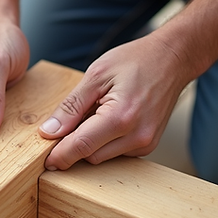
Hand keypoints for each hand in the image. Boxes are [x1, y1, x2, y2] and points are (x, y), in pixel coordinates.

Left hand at [38, 34, 192, 169]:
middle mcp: (137, 136)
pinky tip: (108, 119)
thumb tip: (49, 132)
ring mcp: (146, 143)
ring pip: (102, 157)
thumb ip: (71, 107)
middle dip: (74, 145)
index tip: (45, 159)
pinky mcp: (148, 145)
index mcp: (121, 118)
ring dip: (91, 143)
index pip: (82, 147)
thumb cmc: (135, 60)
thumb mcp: (96, 75)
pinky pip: (116, 152)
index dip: (59, 155)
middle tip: (68, 121)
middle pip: (90, 156)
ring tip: (95, 112)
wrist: (172, 59)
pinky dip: (105, 141)